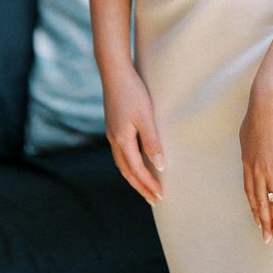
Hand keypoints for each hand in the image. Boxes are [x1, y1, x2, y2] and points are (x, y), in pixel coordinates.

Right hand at [102, 62, 164, 205]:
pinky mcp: (114, 126)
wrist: (115, 72)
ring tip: (145, 187)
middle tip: (154, 200)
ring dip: (134, 177)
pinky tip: (136, 162)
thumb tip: (159, 167)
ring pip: (122, 163)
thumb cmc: (133, 92)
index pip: (137, 170)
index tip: (160, 197)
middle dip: (141, 186)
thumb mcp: (145, 117)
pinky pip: (122, 153)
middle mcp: (114, 140)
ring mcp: (112, 133)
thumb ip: (152, 142)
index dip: (148, 184)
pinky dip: (130, 164)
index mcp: (122, 140)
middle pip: (127, 172)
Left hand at [239, 84, 272, 242]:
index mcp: (248, 164)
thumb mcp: (247, 134)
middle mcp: (258, 172)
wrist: (269, 104)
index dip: (255, 210)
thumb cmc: (259, 114)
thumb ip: (250, 149)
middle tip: (269, 239)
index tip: (258, 222)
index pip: (250, 193)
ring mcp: (272, 171)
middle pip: (261, 203)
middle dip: (265, 222)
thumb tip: (253, 154)